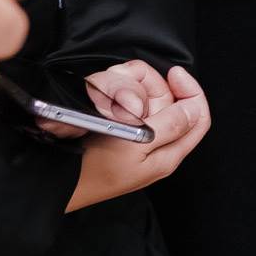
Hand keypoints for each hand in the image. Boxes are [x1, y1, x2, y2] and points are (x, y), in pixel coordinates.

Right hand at [55, 59, 210, 206]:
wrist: (57, 183)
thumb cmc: (95, 169)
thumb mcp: (137, 145)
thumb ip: (169, 126)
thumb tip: (194, 107)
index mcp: (169, 153)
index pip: (198, 116)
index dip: (191, 91)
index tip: (174, 72)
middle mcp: (156, 145)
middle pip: (169, 101)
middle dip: (151, 84)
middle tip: (127, 79)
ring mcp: (134, 138)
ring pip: (144, 99)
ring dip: (128, 88)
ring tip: (108, 92)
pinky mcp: (115, 132)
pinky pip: (123, 105)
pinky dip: (114, 95)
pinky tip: (100, 98)